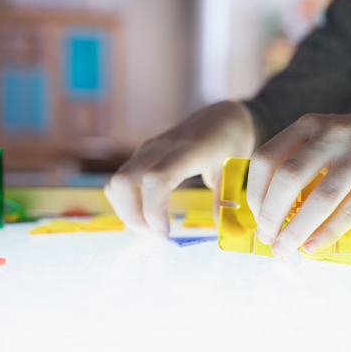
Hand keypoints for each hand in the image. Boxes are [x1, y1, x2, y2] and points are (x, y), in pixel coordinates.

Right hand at [106, 101, 255, 236]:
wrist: (223, 116)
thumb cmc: (230, 142)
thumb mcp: (233, 170)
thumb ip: (223, 199)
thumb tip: (220, 229)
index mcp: (187, 150)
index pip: (155, 179)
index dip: (153, 210)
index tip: (165, 233)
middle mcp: (160, 147)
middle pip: (124, 182)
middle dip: (133, 217)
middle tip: (157, 235)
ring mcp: (148, 149)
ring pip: (117, 182)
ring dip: (127, 211)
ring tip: (152, 228)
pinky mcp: (142, 154)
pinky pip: (121, 180)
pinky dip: (126, 202)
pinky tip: (147, 214)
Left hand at [247, 110, 350, 256]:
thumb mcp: (328, 137)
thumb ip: (300, 160)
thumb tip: (269, 208)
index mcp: (310, 124)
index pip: (267, 157)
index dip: (256, 192)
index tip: (257, 216)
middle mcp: (333, 134)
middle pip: (288, 177)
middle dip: (271, 214)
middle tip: (267, 238)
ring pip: (320, 197)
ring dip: (297, 229)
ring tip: (285, 249)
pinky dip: (328, 232)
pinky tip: (313, 246)